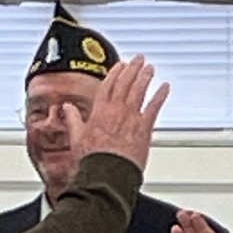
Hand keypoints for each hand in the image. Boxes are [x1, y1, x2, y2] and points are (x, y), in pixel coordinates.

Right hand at [74, 52, 167, 173]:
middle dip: (133, 69)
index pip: (108, 85)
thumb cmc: (93, 160)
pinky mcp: (144, 128)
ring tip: (150, 68)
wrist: (108, 174)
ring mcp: (131, 117)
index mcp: (100, 111)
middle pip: (126, 83)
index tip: (121, 65)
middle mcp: (116, 110)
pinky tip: (165, 87)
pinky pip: (154, 107)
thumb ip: (73, 120)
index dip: (115, 73)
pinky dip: (160, 95)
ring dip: (145, 77)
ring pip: (139, 90)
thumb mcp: (76, 138)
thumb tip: (67, 108)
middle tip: (139, 59)